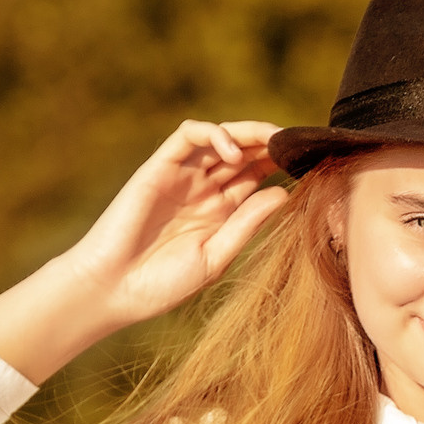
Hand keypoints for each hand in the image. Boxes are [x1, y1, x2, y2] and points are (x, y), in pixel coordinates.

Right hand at [62, 120, 290, 329]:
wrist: (114, 289)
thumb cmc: (163, 284)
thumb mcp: (217, 256)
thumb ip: (247, 223)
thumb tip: (285, 194)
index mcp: (221, 212)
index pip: (257, 175)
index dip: (281, 165)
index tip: (309, 163)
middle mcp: (203, 189)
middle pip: (243, 152)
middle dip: (270, 143)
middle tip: (297, 143)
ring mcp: (181, 176)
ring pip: (219, 138)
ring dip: (248, 133)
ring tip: (272, 141)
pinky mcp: (158, 167)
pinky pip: (187, 137)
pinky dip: (212, 134)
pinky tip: (233, 151)